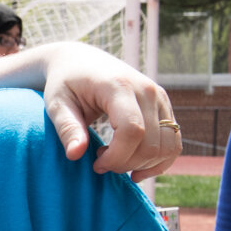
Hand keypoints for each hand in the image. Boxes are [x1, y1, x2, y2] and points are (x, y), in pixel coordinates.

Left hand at [39, 44, 182, 179]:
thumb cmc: (66, 83)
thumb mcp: (57, 104)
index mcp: (119, 86)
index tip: (96, 164)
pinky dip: (159, 162)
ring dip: (143, 165)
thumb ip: (67, 128)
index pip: (132, 130)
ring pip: (167, 146)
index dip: (116, 157)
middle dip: (126, 164)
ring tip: (115, 161)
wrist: (82, 61)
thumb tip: (75, 155)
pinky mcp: (164, 107)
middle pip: (151, 143)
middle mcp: (146, 90)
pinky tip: (136, 169)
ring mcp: (160, 98)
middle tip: (101, 164)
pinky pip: (174, 143)